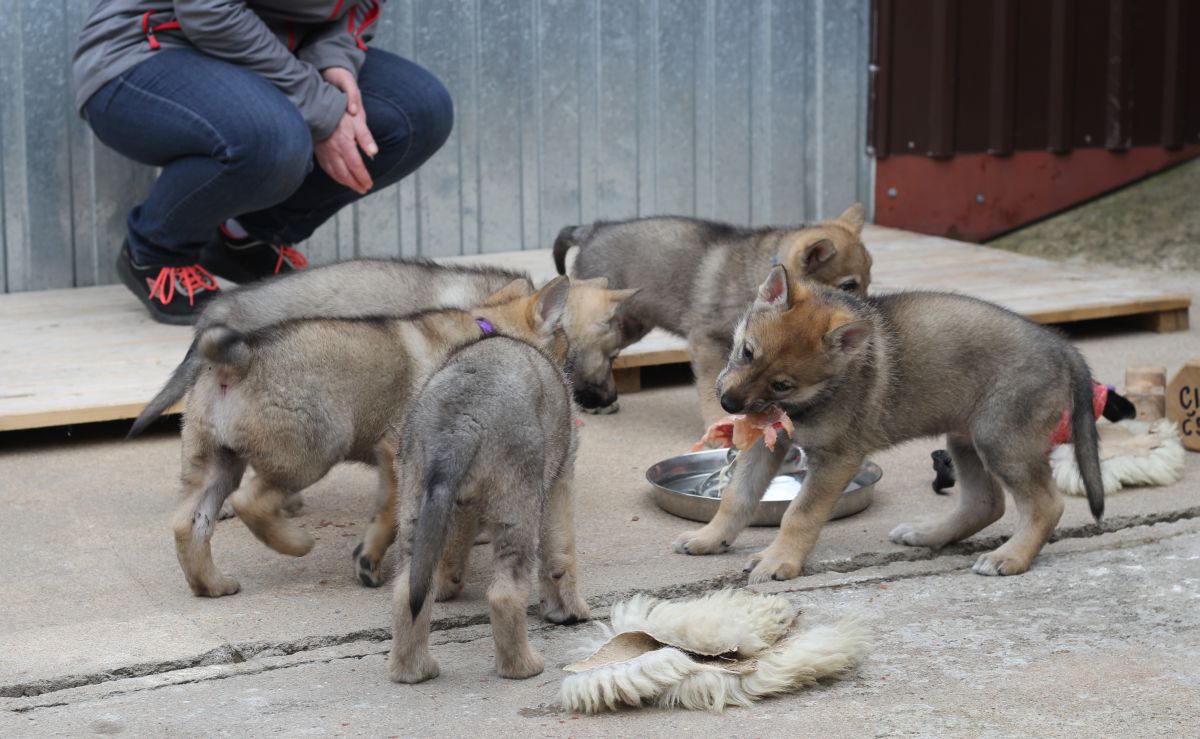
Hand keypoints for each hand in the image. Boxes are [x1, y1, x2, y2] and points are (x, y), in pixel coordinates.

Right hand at [315, 68, 377, 193]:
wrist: (316, 107)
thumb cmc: (339, 113)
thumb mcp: (356, 121)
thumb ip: (365, 137)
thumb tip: (374, 152)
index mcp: (344, 144)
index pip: (356, 166)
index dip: (363, 177)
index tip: (369, 184)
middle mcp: (333, 151)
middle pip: (345, 174)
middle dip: (355, 184)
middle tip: (363, 189)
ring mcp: (324, 152)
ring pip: (335, 173)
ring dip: (346, 182)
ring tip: (354, 187)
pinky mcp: (318, 151)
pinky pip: (327, 168)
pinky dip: (335, 176)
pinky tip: (339, 177)